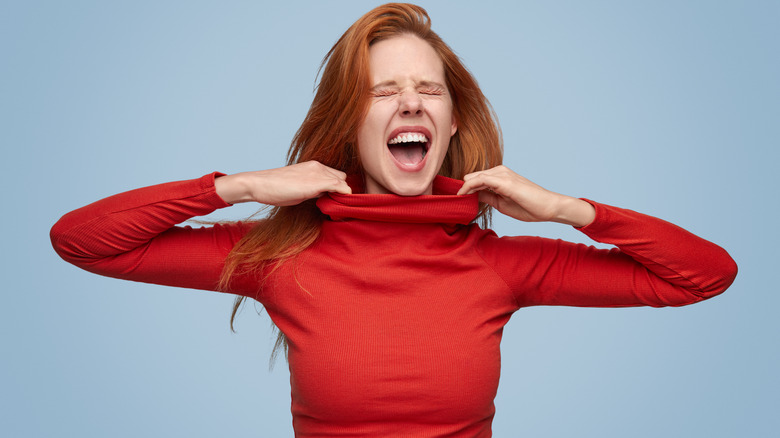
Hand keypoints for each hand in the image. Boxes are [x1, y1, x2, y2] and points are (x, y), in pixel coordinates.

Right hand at [215, 161, 351, 205]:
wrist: (259, 184)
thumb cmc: (275, 189)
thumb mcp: (298, 187)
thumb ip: (313, 190)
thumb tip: (324, 197)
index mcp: (313, 165)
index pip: (335, 174)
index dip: (337, 187)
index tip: (334, 199)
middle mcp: (318, 166)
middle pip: (342, 177)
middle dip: (340, 190)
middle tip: (335, 204)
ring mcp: (319, 173)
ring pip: (343, 182)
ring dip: (342, 194)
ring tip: (335, 207)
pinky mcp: (318, 182)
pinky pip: (342, 187)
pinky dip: (345, 196)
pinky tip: (339, 206)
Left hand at [457, 165, 594, 226]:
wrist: (548, 207)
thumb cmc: (529, 207)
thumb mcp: (501, 203)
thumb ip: (487, 197)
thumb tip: (472, 195)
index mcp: (500, 177)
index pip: (476, 179)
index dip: (463, 188)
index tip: (451, 198)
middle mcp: (500, 171)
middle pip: (472, 176)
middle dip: (459, 186)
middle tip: (445, 198)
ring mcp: (502, 174)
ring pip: (474, 177)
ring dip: (461, 187)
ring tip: (450, 198)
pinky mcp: (504, 180)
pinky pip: (480, 180)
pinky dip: (468, 187)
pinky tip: (460, 195)